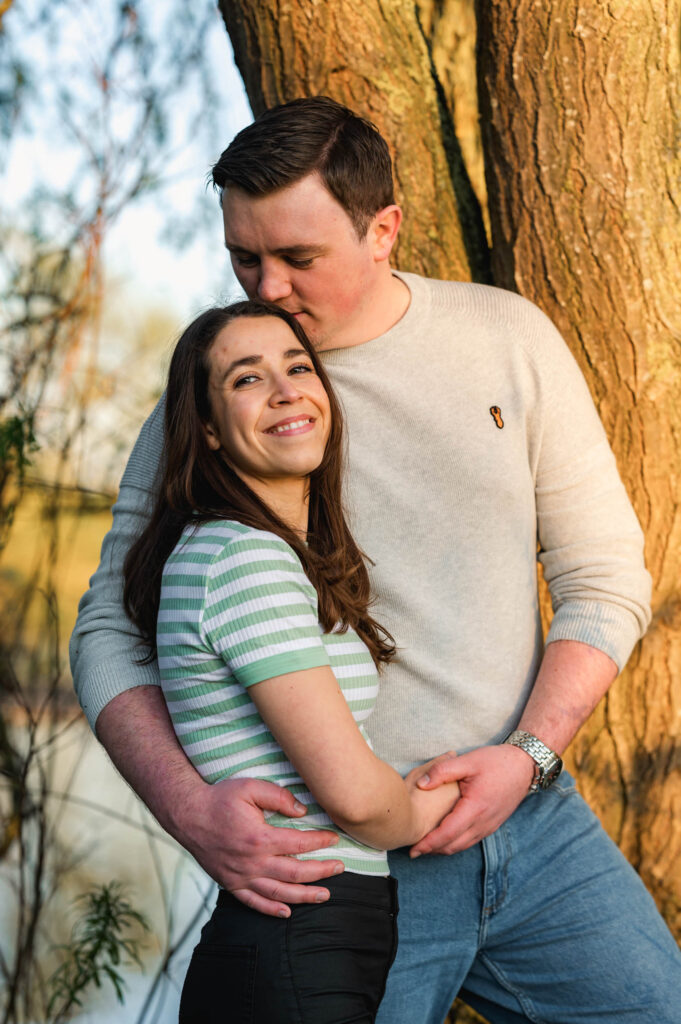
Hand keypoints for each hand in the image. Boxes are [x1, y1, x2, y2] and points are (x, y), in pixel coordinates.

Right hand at [170, 776, 344, 917]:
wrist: (188, 815)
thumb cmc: (219, 799)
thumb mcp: (249, 787)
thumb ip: (278, 797)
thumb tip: (302, 811)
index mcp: (259, 838)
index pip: (299, 844)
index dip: (320, 842)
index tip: (334, 838)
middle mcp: (252, 862)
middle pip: (295, 873)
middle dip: (321, 872)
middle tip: (340, 868)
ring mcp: (241, 876)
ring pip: (278, 893)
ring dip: (304, 896)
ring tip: (325, 895)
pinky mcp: (230, 883)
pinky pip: (253, 902)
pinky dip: (271, 909)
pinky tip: (287, 911)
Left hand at [409, 744, 534, 856]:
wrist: (524, 766)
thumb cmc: (496, 762)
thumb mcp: (468, 760)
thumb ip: (442, 771)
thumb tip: (421, 784)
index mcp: (475, 808)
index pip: (448, 833)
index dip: (429, 843)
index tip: (413, 848)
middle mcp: (483, 822)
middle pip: (454, 845)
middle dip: (433, 850)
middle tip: (413, 850)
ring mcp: (489, 825)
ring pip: (463, 845)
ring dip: (444, 848)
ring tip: (426, 846)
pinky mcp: (492, 824)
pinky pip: (471, 840)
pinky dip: (456, 843)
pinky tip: (446, 837)